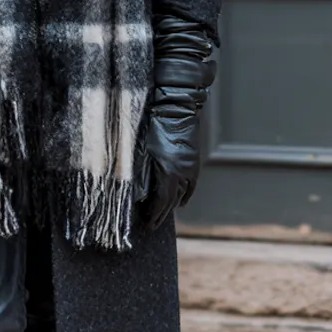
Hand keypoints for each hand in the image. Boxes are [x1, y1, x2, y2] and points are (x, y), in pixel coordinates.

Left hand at [141, 86, 203, 231]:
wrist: (175, 106)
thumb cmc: (152, 125)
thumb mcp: (140, 150)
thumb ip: (140, 174)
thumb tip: (137, 194)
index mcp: (168, 171)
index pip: (162, 202)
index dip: (154, 215)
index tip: (147, 225)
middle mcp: (183, 172)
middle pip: (173, 201)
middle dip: (161, 214)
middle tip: (151, 225)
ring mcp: (191, 166)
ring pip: (183, 193)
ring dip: (172, 205)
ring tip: (162, 215)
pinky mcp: (194, 160)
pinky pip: (191, 184)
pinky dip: (185, 195)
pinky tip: (179, 203)